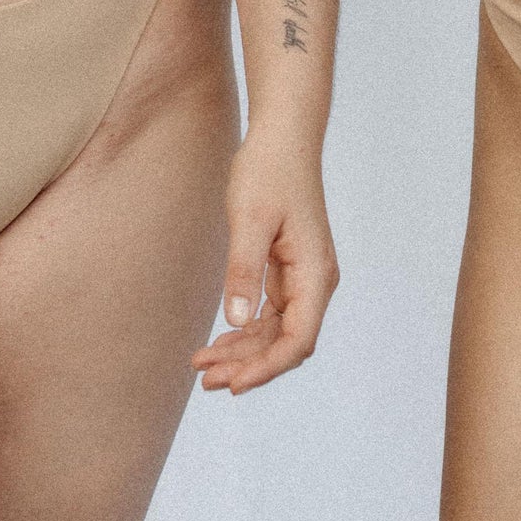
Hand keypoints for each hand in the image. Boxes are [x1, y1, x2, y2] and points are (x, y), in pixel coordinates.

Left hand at [192, 127, 338, 395]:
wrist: (282, 136)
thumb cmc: (268, 171)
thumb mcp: (250, 219)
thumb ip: (244, 271)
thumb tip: (236, 322)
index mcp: (315, 273)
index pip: (297, 339)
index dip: (266, 367)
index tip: (232, 384)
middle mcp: (315, 281)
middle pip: (286, 342)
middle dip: (248, 365)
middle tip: (205, 380)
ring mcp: (303, 277)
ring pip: (277, 331)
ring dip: (244, 351)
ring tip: (204, 366)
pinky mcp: (289, 269)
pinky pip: (271, 313)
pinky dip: (246, 329)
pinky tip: (220, 339)